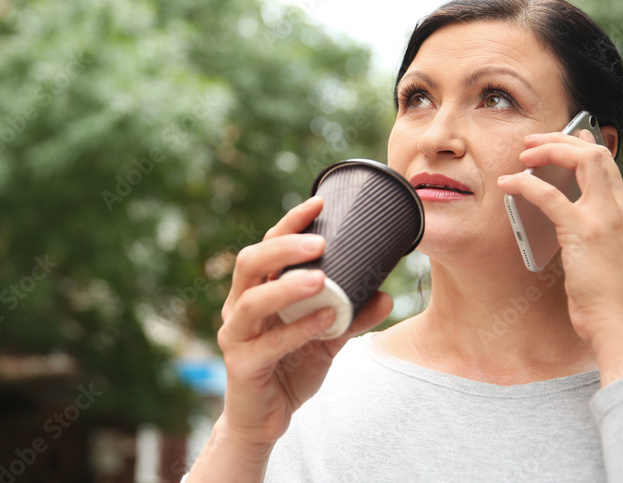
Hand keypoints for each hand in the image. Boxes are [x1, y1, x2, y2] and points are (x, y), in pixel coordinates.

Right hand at [216, 195, 392, 449]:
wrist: (264, 421)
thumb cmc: (289, 370)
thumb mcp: (326, 340)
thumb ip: (350, 317)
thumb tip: (387, 294)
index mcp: (255, 291)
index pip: (267, 247)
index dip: (289, 223)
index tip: (319, 201)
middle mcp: (239, 307)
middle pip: (250, 263)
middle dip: (283, 246)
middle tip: (319, 241)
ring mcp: (236, 336)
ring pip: (251, 300)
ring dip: (286, 286)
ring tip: (320, 277)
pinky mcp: (241, 365)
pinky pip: (269, 343)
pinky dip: (298, 329)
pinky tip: (325, 319)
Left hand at [497, 129, 622, 384]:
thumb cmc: (613, 307)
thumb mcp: (611, 263)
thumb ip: (597, 239)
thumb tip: (569, 228)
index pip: (610, 168)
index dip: (586, 148)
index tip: (568, 139)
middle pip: (597, 154)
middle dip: (563, 140)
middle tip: (534, 142)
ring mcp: (607, 219)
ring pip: (582, 160)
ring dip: (549, 150)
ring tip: (523, 153)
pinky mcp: (584, 232)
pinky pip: (549, 194)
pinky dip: (525, 183)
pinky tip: (508, 184)